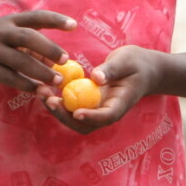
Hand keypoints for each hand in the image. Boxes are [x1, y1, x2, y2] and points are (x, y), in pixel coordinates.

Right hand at [0, 10, 73, 92]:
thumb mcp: (4, 33)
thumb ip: (27, 43)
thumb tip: (53, 59)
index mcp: (9, 21)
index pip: (36, 17)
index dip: (55, 20)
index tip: (74, 25)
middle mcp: (1, 33)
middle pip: (27, 38)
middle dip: (48, 48)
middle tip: (66, 59)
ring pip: (19, 60)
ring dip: (40, 71)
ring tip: (57, 81)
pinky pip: (8, 78)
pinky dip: (25, 85)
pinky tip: (38, 91)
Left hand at [44, 44, 159, 134]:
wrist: (144, 70)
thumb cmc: (137, 63)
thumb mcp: (127, 60)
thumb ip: (112, 69)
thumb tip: (96, 77)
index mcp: (121, 104)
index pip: (106, 116)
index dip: (90, 117)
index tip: (75, 111)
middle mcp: (107, 111)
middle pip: (85, 124)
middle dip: (64, 115)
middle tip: (48, 98)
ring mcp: (97, 110)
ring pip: (75, 119)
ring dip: (57, 110)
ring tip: (41, 92)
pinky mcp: (89, 104)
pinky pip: (72, 107)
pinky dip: (58, 100)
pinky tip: (45, 87)